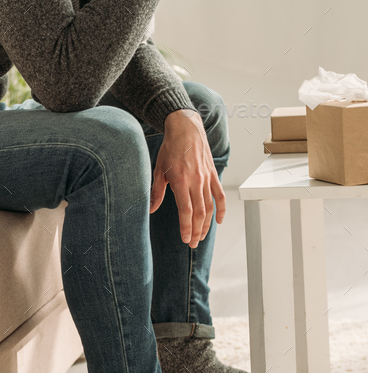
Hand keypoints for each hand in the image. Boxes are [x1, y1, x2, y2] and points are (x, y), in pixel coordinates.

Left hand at [149, 109, 225, 247]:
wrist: (185, 129)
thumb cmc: (169, 148)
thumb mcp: (159, 170)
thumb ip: (156, 192)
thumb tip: (151, 209)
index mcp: (180, 180)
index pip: (186, 210)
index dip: (186, 227)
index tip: (185, 239)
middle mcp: (195, 181)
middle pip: (199, 213)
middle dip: (196, 231)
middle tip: (192, 244)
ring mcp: (206, 178)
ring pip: (210, 207)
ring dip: (206, 224)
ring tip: (200, 236)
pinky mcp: (213, 174)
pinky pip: (220, 195)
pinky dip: (221, 209)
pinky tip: (219, 221)